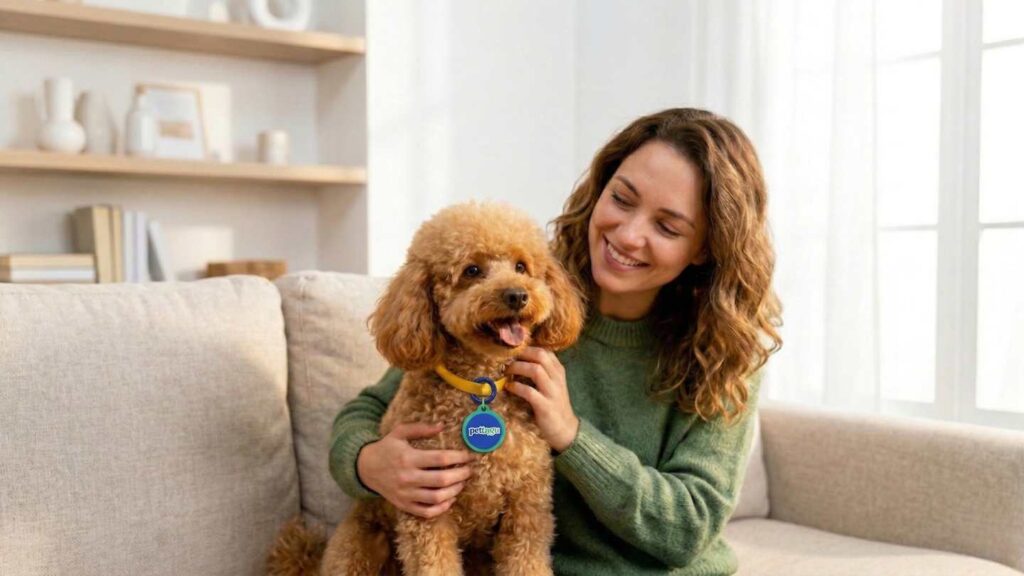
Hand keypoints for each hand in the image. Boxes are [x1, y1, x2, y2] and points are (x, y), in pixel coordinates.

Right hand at [357, 422, 478, 518]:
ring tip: (461, 483)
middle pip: (442, 480)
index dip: (459, 457)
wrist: (365, 468)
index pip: (440, 459)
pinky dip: (441, 508)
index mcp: (408, 457)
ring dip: (454, 491)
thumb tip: (442, 425)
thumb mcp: (400, 433)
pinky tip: (449, 499)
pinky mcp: (404, 505)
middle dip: (461, 475)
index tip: (469, 456)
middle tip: (469, 470)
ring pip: (437, 497)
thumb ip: (421, 428)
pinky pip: (427, 512)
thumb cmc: (386, 448)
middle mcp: (407, 477)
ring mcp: (405, 494)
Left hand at [505, 346, 579, 452]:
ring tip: (507, 371)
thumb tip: (517, 359)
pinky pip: (529, 392)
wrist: (566, 429)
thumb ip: (541, 371)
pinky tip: (509, 387)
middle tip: (507, 358)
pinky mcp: (545, 406)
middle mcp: (557, 378)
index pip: (544, 350)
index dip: (526, 347)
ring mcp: (552, 392)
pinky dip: (517, 387)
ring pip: (535, 370)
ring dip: (517, 368)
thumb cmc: (554, 404)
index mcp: (558, 370)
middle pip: (540, 355)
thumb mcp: (551, 384)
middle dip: (521, 354)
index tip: (512, 350)